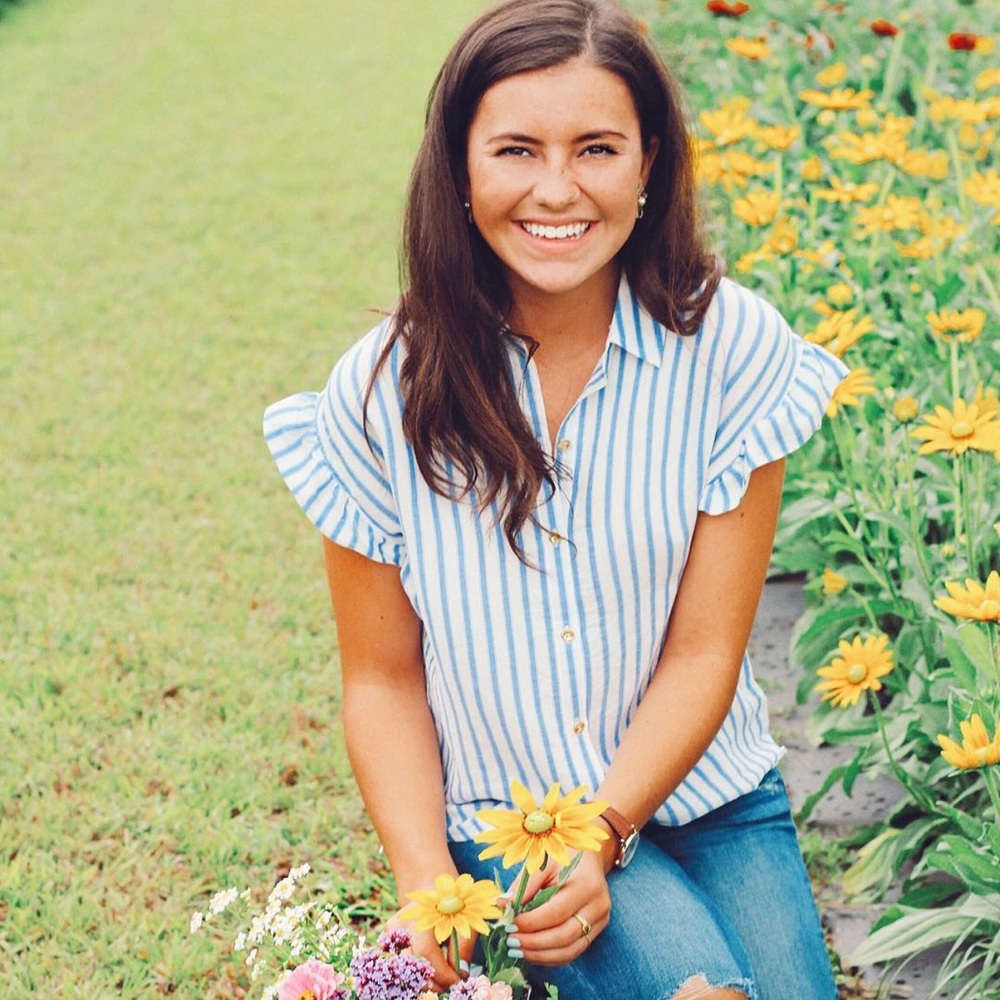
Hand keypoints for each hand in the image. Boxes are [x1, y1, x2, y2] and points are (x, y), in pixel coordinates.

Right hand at [385, 909, 474, 992]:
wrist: (430, 891)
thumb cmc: (450, 905)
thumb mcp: (463, 920)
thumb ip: (462, 947)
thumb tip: (460, 974)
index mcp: (419, 914)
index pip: (426, 951)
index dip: (442, 972)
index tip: (457, 982)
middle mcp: (399, 924)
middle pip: (411, 964)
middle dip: (434, 981)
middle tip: (450, 984)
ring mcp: (389, 934)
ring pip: (403, 970)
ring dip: (424, 981)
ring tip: (441, 980)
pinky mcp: (387, 942)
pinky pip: (400, 966)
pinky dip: (415, 975)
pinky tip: (429, 975)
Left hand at [509, 851, 610, 965]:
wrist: (588, 856)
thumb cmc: (562, 855)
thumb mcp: (543, 862)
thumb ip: (524, 885)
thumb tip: (501, 905)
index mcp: (587, 884)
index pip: (556, 912)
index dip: (531, 922)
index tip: (509, 925)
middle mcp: (598, 906)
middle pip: (564, 936)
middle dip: (533, 943)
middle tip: (510, 941)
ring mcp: (599, 921)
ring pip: (569, 950)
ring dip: (540, 955)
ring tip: (517, 950)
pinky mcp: (596, 932)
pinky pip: (572, 952)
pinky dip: (550, 957)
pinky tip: (531, 952)